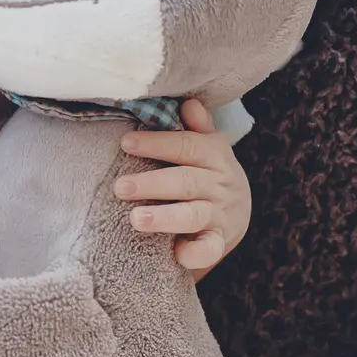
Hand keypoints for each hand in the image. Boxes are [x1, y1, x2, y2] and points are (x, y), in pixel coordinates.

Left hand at [115, 98, 251, 278]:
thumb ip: (197, 127)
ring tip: (136, 219)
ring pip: (193, 215)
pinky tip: (175, 253)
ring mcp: (220, 215)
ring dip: (165, 217)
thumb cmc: (207, 175)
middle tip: (120, 188)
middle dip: (152, 184)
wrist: (235, 215)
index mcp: (215, 156)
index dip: (157, 143)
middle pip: (186, 182)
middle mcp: (220, 185)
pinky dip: (194, 253)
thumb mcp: (207, 148)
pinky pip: (209, 249)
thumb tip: (189, 103)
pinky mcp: (218, 242)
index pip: (187, 146)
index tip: (126, 143)